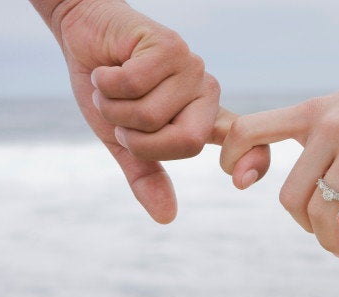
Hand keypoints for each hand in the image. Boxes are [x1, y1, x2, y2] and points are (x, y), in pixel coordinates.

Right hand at [46, 0, 268, 222]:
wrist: (83, 37)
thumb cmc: (107, 89)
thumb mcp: (123, 140)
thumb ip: (146, 174)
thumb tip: (167, 218)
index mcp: (202, 117)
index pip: (245, 140)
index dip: (255, 160)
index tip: (241, 182)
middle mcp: (206, 93)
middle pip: (187, 141)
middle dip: (137, 139)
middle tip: (120, 118)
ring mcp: (191, 68)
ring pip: (151, 115)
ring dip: (113, 108)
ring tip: (110, 87)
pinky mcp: (170, 47)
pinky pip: (133, 84)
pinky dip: (106, 83)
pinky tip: (107, 68)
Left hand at [219, 58, 338, 257]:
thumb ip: (320, 132)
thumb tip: (307, 177)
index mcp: (312, 112)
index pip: (247, 131)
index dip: (233, 160)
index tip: (246, 182)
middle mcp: (329, 126)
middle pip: (289, 195)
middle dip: (303, 225)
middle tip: (323, 233)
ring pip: (322, 211)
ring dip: (330, 241)